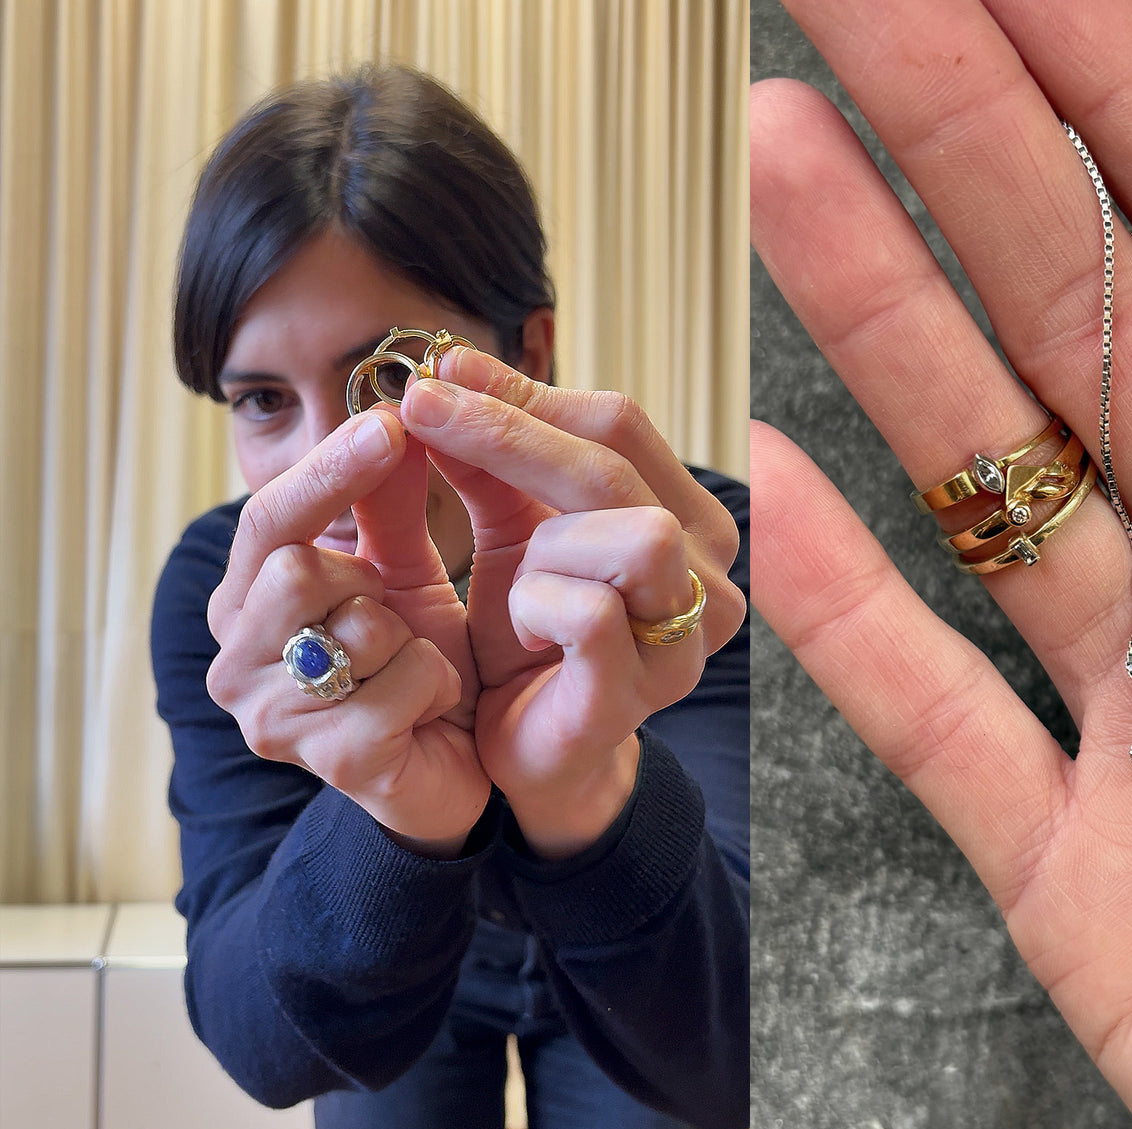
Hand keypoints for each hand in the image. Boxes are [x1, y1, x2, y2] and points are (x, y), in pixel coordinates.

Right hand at [206, 408, 490, 853]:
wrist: (457, 765)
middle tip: (393, 614)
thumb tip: (393, 408)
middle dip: (371, 581)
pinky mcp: (333, 763)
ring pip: (355, 627)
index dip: (328, 467)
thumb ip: (387, 499)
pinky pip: (404, 683)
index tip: (393, 420)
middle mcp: (235, 660)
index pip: (266, 517)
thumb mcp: (403, 570)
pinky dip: (438, 684)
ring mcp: (275, 719)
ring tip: (413, 667)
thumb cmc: (416, 661)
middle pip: (293, 567)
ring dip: (411, 638)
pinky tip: (431, 708)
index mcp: (245, 601)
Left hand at [401, 348, 745, 857]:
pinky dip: (535, 607)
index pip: (618, 424)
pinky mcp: (641, 691)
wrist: (533, 751)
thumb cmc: (534, 639)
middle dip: (509, 427)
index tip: (445, 370)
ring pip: (629, 530)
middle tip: (420, 405)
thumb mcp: (512, 534)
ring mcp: (683, 637)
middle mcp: (708, 573)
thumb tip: (449, 376)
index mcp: (686, 518)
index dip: (528, 392)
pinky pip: (589, 612)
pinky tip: (521, 629)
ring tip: (516, 582)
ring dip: (544, 544)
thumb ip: (492, 463)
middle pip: (617, 464)